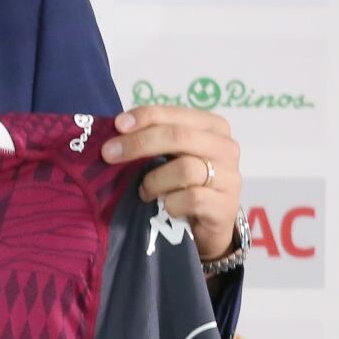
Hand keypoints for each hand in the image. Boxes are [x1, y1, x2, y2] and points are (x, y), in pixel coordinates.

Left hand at [99, 105, 242, 262]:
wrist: (209, 224)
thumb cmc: (184, 184)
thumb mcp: (171, 157)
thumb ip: (153, 141)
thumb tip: (114, 132)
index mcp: (212, 127)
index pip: (176, 114)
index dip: (145, 116)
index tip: (117, 124)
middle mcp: (225, 147)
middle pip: (179, 136)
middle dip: (139, 143)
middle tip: (109, 154)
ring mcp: (229, 176)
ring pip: (184, 169)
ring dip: (154, 182)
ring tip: (144, 192)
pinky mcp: (224, 205)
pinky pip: (191, 199)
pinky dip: (170, 204)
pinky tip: (166, 207)